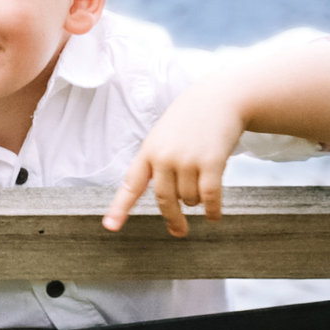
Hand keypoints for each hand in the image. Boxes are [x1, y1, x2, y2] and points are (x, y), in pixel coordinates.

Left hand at [103, 83, 247, 235]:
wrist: (219, 98)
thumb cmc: (190, 121)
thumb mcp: (164, 137)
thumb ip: (158, 164)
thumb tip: (168, 199)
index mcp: (148, 152)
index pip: (131, 185)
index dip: (120, 208)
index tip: (111, 227)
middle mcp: (164, 157)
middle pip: (163, 200)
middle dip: (173, 218)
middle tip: (179, 231)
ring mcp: (187, 160)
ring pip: (189, 199)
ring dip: (196, 201)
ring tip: (202, 186)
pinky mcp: (211, 162)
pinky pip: (209, 196)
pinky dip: (212, 210)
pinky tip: (213, 217)